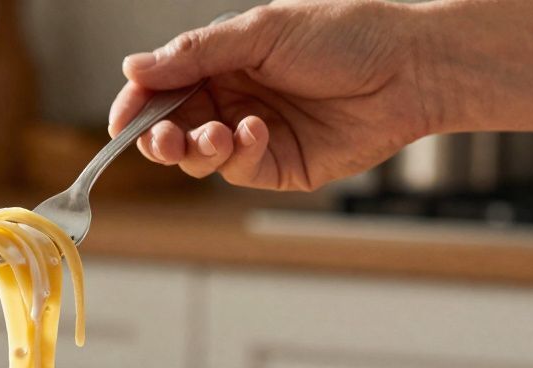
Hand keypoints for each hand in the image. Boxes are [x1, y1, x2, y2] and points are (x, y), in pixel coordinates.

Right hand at [108, 0, 438, 190]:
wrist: (411, 68)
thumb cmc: (345, 35)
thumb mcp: (261, 32)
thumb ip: (195, 53)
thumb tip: (133, 67)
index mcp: (221, 62)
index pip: (160, 88)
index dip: (135, 105)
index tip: (120, 120)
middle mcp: (231, 100)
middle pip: (171, 129)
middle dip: (160, 137)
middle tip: (164, 139)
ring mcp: (253, 136)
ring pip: (198, 158)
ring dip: (197, 149)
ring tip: (218, 135)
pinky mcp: (279, 167)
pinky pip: (239, 171)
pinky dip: (239, 155)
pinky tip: (257, 132)